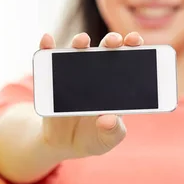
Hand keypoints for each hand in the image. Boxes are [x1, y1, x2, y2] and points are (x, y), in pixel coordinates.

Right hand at [38, 31, 142, 157]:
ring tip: (82, 40)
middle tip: (114, 41)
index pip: (128, 60)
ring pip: (78, 51)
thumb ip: (112, 132)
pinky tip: (47, 40)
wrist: (64, 143)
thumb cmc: (93, 138)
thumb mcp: (107, 140)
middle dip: (111, 41)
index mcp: (116, 85)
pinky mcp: (52, 79)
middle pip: (105, 50)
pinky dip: (46, 47)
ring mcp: (74, 74)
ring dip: (80, 42)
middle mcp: (97, 74)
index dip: (133, 47)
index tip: (136, 40)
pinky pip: (49, 58)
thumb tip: (109, 120)